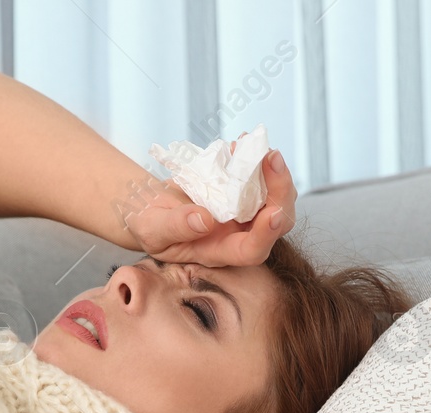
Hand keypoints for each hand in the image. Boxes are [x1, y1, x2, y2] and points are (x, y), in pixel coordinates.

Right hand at [127, 143, 297, 268]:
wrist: (151, 206)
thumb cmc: (150, 224)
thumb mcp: (152, 228)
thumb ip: (175, 227)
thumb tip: (205, 220)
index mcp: (218, 251)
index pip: (251, 251)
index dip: (265, 235)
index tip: (272, 213)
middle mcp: (238, 234)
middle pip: (275, 222)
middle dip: (280, 191)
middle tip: (271, 158)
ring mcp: (243, 213)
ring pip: (274, 197)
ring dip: (272, 171)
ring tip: (255, 146)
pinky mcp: (241, 192)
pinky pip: (260, 177)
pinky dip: (254, 158)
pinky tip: (242, 143)